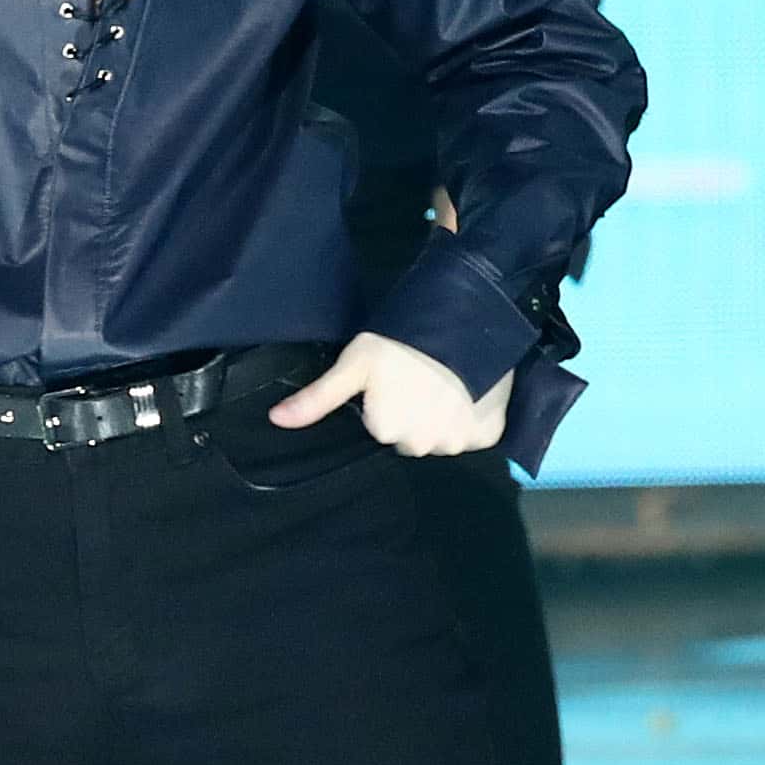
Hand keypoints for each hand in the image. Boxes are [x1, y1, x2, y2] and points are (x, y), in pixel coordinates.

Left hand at [271, 331, 511, 459]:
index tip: (397, 379)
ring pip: (444, 439)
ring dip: (445, 418)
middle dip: (416, 414)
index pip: (384, 428)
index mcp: (387, 431)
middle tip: (422, 378)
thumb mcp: (355, 363)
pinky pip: (476, 437)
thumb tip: (276, 420)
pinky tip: (470, 392)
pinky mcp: (489, 435)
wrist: (467, 318)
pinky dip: (474, 419)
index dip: (389, 403)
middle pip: (414, 438)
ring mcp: (458, 443)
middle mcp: (423, 446)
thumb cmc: (402, 339)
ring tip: (447, 382)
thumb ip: (318, 398)